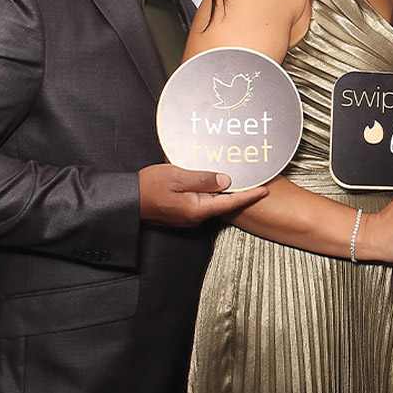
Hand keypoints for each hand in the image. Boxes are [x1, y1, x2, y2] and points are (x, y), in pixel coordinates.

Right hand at [138, 165, 267, 226]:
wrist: (127, 200)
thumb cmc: (148, 187)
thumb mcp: (177, 176)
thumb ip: (203, 178)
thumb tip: (226, 180)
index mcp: (197, 208)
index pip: (231, 202)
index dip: (249, 195)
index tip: (265, 190)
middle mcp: (195, 217)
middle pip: (223, 202)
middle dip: (238, 191)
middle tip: (253, 178)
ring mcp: (188, 217)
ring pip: (212, 202)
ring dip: (223, 191)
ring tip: (234, 177)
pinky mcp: (182, 213)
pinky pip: (202, 202)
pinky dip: (210, 193)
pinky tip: (211, 182)